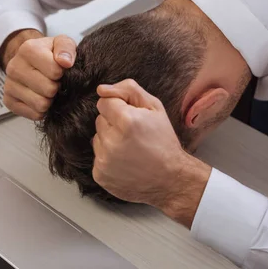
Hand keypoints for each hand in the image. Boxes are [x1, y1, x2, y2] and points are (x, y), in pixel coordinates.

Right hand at [1, 30, 76, 120]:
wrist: (31, 61)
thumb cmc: (49, 54)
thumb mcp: (62, 43)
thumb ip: (66, 48)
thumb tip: (65, 62)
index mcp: (27, 49)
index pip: (55, 71)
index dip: (62, 73)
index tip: (59, 70)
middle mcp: (14, 67)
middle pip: (49, 90)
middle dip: (56, 87)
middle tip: (54, 82)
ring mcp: (9, 85)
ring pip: (41, 105)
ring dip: (50, 100)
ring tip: (47, 91)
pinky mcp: (9, 101)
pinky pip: (34, 115)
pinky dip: (41, 110)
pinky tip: (40, 98)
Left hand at [92, 80, 210, 226]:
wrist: (170, 179)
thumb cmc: (163, 141)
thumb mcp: (154, 107)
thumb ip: (128, 90)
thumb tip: (102, 89)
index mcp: (127, 121)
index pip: (104, 102)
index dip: (118, 107)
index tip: (131, 117)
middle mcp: (112, 142)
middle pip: (100, 120)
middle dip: (114, 124)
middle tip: (133, 135)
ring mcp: (104, 161)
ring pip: (97, 138)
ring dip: (110, 140)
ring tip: (130, 149)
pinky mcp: (100, 175)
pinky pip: (97, 157)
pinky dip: (108, 158)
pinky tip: (125, 162)